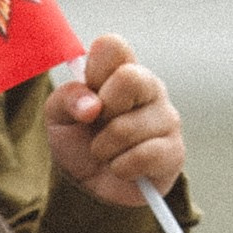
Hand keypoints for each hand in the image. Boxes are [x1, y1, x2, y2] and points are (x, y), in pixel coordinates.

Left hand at [45, 35, 184, 208]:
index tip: (89, 93)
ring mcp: (166, 118)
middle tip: (97, 125)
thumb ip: (66, 99)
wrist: (90, 187)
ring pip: (127, 127)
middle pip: (130, 78)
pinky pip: (142, 156)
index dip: (95, 68)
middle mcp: (149, 87)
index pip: (113, 46)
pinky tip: (123, 168)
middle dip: (103, 110)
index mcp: (120, 70)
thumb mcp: (58, 117)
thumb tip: (91, 106)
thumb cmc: (78, 141)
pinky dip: (121, 168)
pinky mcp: (174, 151)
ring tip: (107, 152)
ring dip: (104, 149)